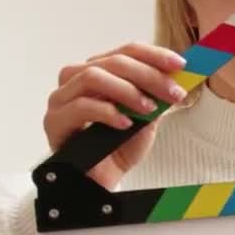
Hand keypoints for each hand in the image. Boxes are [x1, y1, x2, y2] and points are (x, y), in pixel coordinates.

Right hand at [43, 42, 186, 189]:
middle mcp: (76, 79)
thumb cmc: (119, 148)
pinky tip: (125, 123)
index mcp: (99, 72)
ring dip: (127, 90)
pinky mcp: (55, 121)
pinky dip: (107, 112)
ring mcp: (62, 98)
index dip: (154, 55)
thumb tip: (177, 76)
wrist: (102, 182)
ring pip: (93, 77)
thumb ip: (156, 96)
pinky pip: (80, 107)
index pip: (125, 52)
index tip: (180, 65)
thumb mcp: (146, 118)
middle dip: (148, 75)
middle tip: (172, 92)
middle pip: (112, 62)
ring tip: (148, 108)